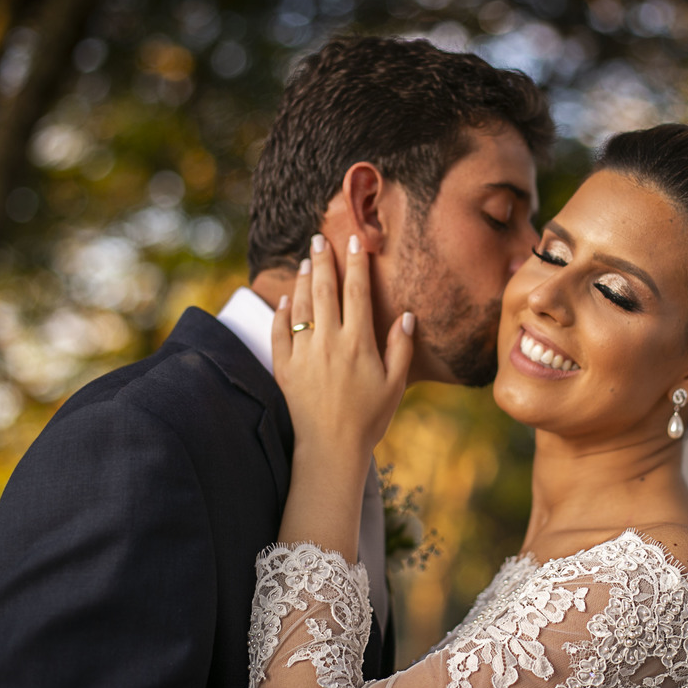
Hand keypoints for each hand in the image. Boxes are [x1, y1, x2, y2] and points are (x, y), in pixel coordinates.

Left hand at [272, 234, 413, 463]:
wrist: (330, 449)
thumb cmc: (368, 419)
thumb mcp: (395, 384)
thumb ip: (401, 347)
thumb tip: (407, 315)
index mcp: (358, 343)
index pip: (357, 292)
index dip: (356, 263)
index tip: (355, 241)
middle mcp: (328, 342)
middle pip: (324, 291)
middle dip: (323, 261)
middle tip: (319, 238)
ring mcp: (303, 354)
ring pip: (300, 307)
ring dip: (302, 280)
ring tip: (305, 262)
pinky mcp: (284, 369)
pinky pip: (279, 334)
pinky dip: (280, 314)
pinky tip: (284, 300)